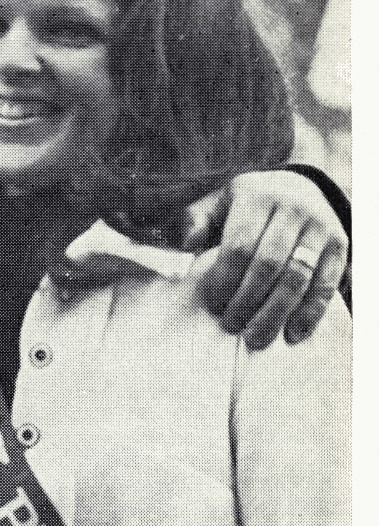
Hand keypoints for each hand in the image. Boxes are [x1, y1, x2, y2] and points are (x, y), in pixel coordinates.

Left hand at [198, 170, 348, 349]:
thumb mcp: (221, 201)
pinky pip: (325, 284)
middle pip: (268, 264)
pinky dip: (310, 313)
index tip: (214, 305)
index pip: (239, 246)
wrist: (304, 186)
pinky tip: (292, 334)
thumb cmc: (252, 205)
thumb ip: (197, 219)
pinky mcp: (339, 245)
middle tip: (231, 325)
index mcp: (257, 196)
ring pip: (297, 278)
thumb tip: (187, 244)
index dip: (225, 281)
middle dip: (246, 301)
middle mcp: (292, 207)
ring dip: (274, 313)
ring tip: (255, 338)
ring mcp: (319, 227)